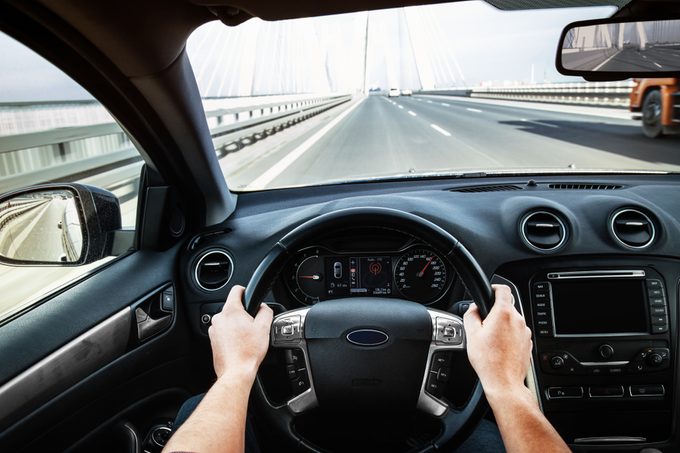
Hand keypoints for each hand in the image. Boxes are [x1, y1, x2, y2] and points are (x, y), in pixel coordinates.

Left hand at [208, 285, 273, 381]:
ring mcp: (214, 329)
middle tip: (253, 325)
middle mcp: (219, 318)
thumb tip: (264, 307)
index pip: (236, 290)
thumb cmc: (248, 352)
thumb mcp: (264, 327)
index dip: (245, 291)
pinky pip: (223, 331)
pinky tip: (239, 344)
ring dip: (237, 325)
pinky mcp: (213, 340)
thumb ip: (266, 311)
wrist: (236, 372)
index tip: (249, 295)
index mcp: (231, 311)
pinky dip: (231, 334)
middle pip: (233, 307)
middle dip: (243, 313)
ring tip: (246, 337)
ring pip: (228, 320)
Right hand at [463, 284, 532, 400]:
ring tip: (491, 339)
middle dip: (495, 312)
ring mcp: (525, 332)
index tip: (490, 291)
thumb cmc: (488, 361)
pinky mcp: (528, 343)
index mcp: (503, 313)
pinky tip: (499, 348)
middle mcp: (518, 320)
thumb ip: (471, 315)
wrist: (504, 382)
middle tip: (483, 324)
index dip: (494, 287)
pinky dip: (509, 336)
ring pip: (512, 320)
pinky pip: (517, 333)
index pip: (503, 289)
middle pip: (506, 306)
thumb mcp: (471, 334)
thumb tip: (473, 309)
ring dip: (502, 325)